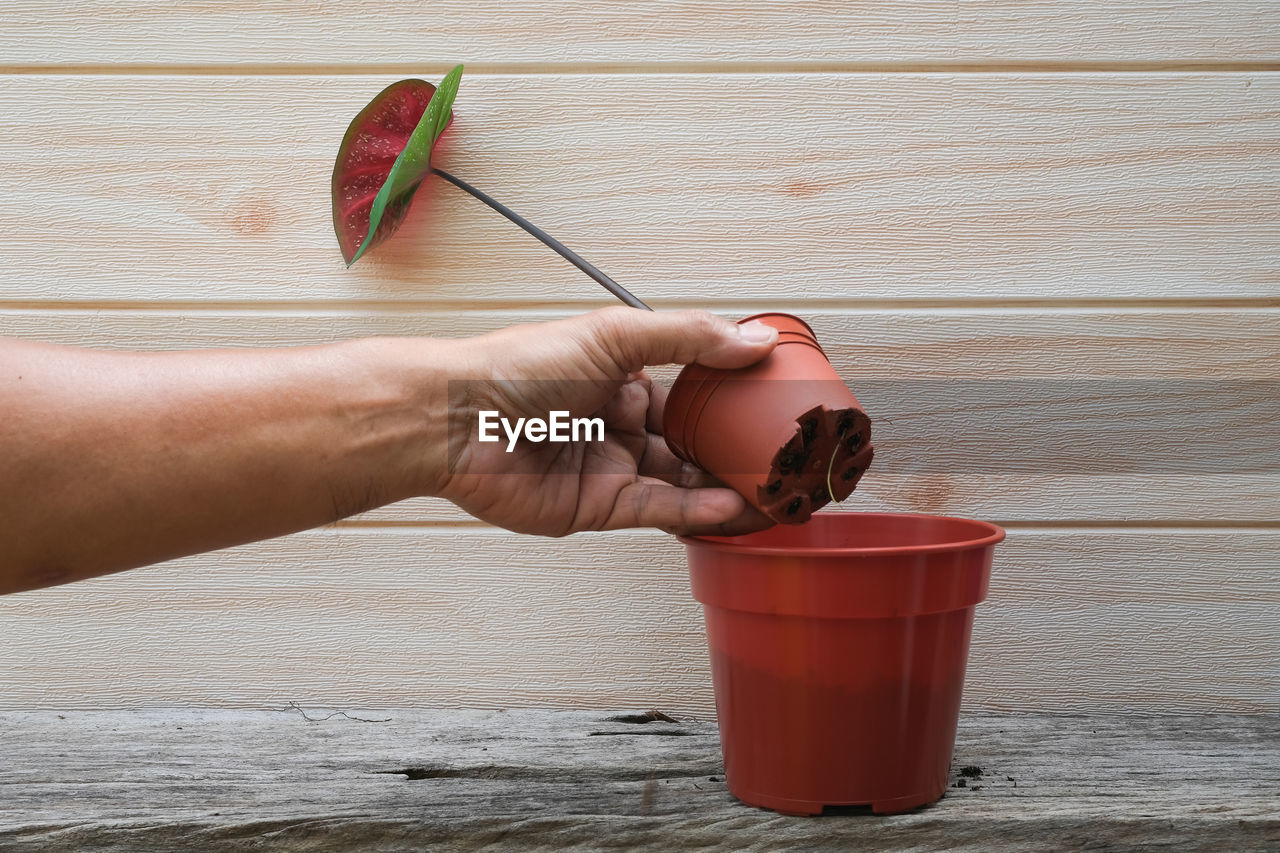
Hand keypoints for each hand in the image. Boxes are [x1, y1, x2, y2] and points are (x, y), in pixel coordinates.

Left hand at [437, 307, 778, 536]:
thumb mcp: (613, 334)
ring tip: (773, 491)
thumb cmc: (517, 366)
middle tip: (781, 459)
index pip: (689, 390)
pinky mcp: (596, 508)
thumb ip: (687, 337)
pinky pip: (658, 510)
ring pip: (681, 481)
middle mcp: (616, 422)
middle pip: (689, 442)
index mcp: (619, 376)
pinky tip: (731, 506)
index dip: (728, 400)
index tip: (773, 405)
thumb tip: (753, 340)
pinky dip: (697, 510)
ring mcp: (608, 467)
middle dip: (733, 453)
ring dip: (725, 488)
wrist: (458, 419)